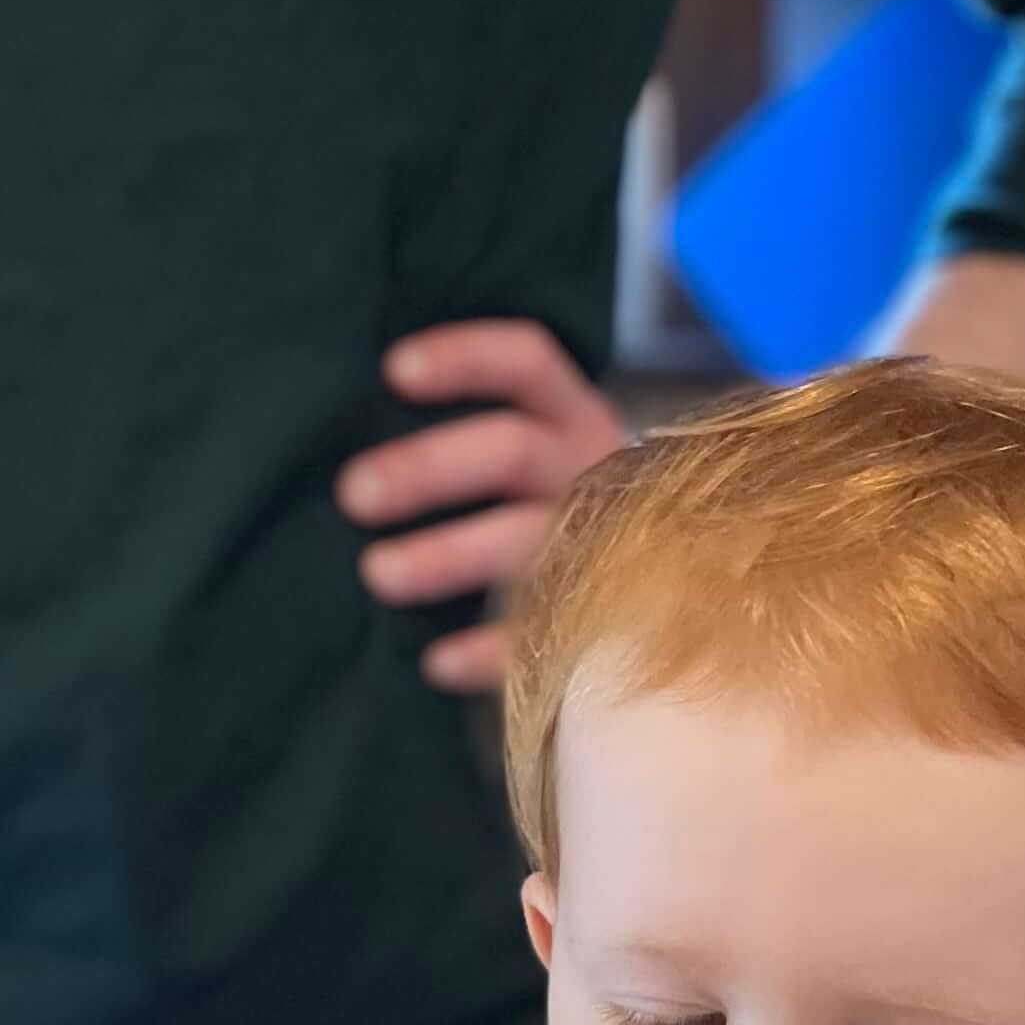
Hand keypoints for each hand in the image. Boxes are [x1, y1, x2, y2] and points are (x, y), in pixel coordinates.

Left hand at [335, 318, 627, 691]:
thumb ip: (470, 445)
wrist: (670, 590)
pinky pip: (546, 631)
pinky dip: (489, 649)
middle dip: (427, 468)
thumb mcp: (535, 458)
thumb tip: (365, 463)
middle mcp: (591, 470)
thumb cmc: (556, 510)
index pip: (525, 364)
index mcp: (571, 417)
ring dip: (447, 555)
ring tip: (377, 575)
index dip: (463, 359)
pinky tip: (435, 665)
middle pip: (510, 450)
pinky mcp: (607, 618)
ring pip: (525, 538)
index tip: (394, 372)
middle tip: (353, 495)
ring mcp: (603, 544)